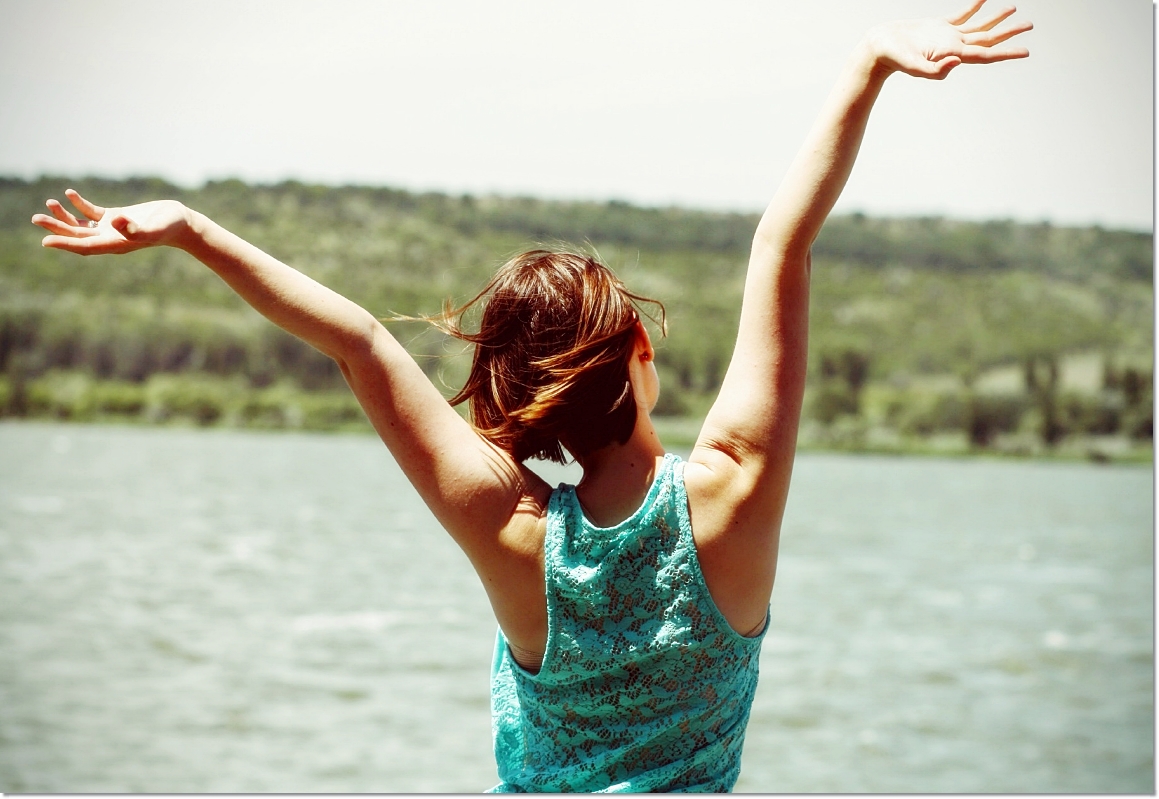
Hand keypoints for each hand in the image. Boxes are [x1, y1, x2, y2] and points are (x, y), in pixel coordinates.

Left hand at [31, 189, 191, 254]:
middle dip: (57, 228)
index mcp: (116, 244)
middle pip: (77, 235)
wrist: (182, 223)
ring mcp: (112, 228)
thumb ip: (134, 228)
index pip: (85, 246)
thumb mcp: (154, 228)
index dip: (65, 243)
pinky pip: (92, 212)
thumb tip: (113, 221)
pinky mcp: (116, 217)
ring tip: (49, 203)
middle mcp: (110, 238)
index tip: (46, 240)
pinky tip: (69, 193)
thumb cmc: (169, 227)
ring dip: (64, 216)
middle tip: (36, 219)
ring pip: (81, 224)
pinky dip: (80, 204)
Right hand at [868, 0, 1031, 79]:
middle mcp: (953, 46)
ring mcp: (947, 36)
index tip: (1025, 51)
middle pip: (988, 40)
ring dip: (996, 19)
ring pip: (978, 27)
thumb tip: (956, 63)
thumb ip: (933, 70)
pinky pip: (962, 15)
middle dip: (1009, 33)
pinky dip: (974, 6)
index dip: (1006, 53)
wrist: (878, 48)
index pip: (985, 55)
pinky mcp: (938, 26)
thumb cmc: (893, 58)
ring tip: (1013, 9)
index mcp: (951, 55)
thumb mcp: (912, 66)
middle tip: (1029, 25)